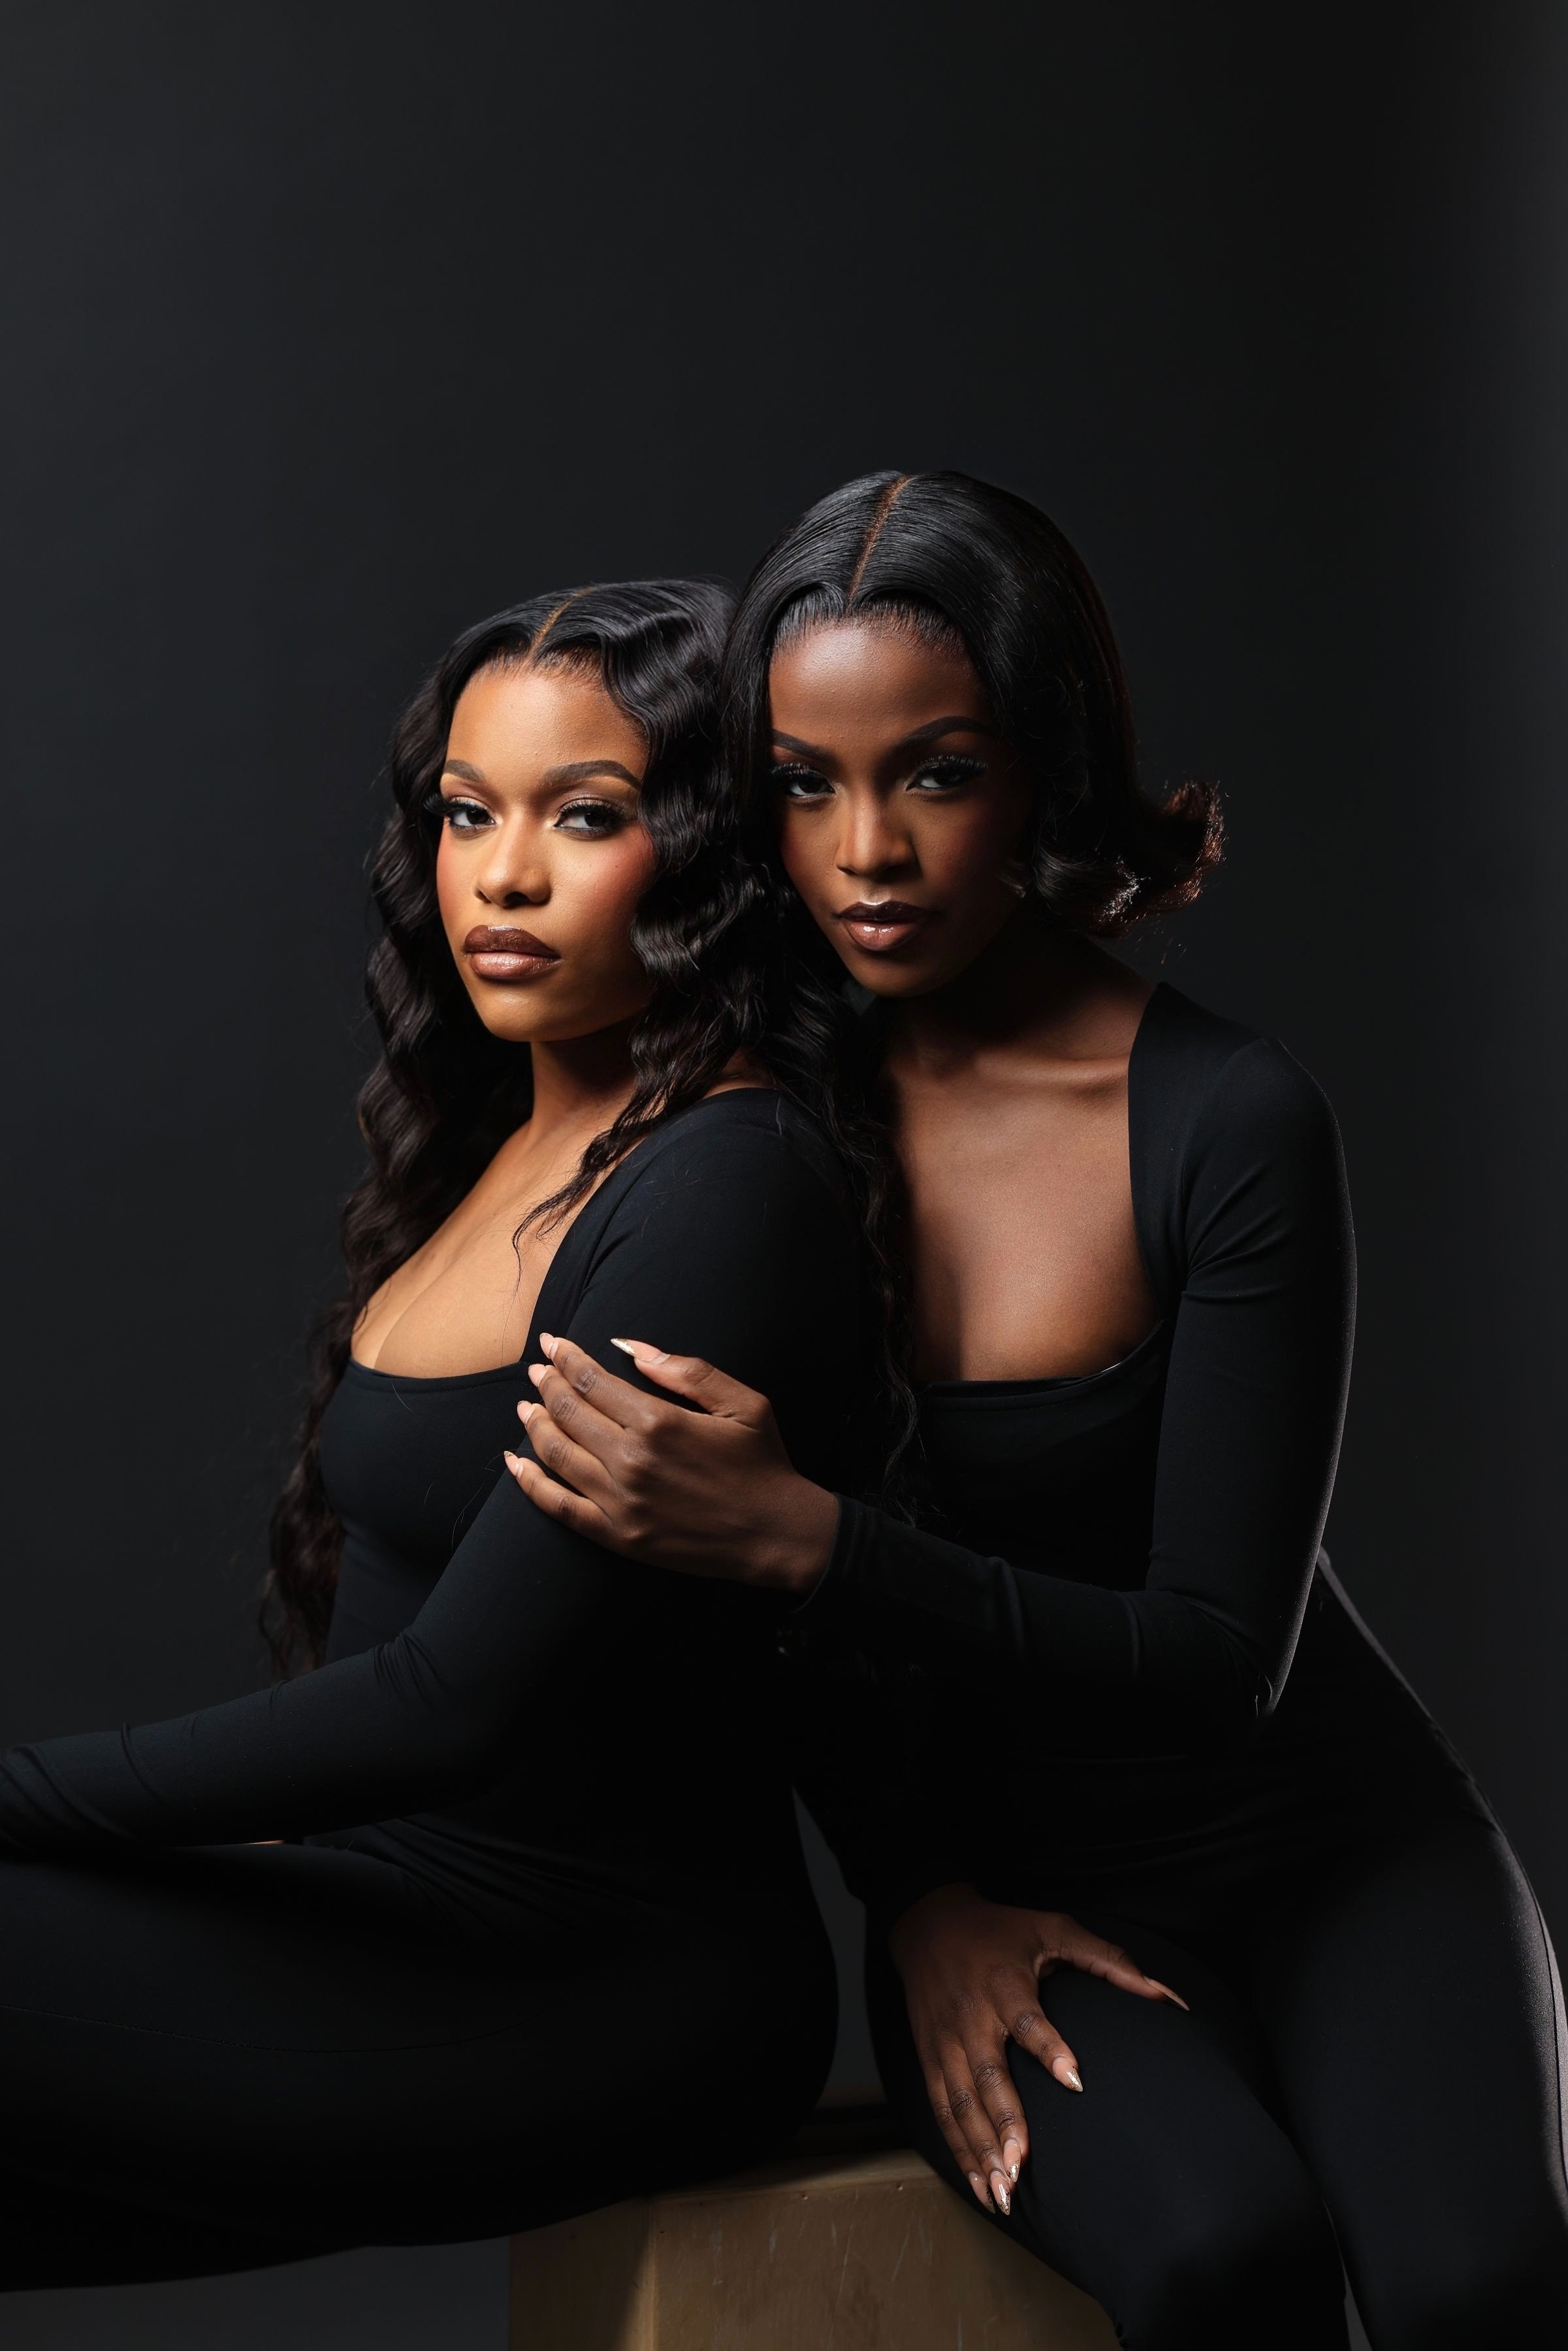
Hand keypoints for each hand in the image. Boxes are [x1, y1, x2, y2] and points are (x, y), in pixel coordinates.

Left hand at [502, 1333, 839, 1594]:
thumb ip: (684, 1370)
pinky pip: (559, 1506)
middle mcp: (631, 1460)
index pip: (592, 1380)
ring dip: (534, 1424)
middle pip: (568, 1411)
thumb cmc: (763, 1464)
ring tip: (524, 1405)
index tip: (551, 1343)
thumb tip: (627, 1346)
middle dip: (547, 1384)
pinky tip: (514, 1463)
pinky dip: (530, 1483)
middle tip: (536, 1369)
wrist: (777, 1534)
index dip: (567, 1357)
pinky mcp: (617, 1536)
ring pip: (557, 1453)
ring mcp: (620, 1501)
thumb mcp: (741, 1402)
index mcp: (659, 1421)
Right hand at [888, 1883, 1186, 2216]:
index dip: (1049, 2047)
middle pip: (986, 2073)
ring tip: (1001, 2191)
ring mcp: (945, 2041)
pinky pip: (941, 2108)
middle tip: (1022, 2165)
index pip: (1027, 2019)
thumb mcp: (1054, 1928)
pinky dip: (958, 2148)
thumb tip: (1166, 1997)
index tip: (1075, 2080)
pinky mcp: (930, 2057)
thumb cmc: (1001, 1928)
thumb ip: (1109, 1961)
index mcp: (1004, 1982)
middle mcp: (971, 2015)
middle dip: (1004, 2122)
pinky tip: (978, 2182)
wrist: (928, 1923)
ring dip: (979, 2147)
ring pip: (960, 2101)